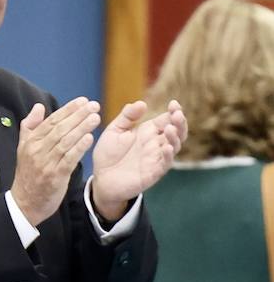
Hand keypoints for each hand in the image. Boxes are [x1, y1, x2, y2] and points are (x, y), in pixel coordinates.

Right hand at [9, 97, 99, 225]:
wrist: (24, 203)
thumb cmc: (28, 174)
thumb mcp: (23, 148)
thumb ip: (30, 127)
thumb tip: (38, 107)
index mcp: (30, 142)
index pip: (51, 121)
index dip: (68, 110)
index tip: (83, 101)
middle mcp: (37, 151)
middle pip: (59, 129)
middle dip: (78, 116)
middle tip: (93, 105)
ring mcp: (45, 164)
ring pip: (65, 142)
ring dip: (81, 128)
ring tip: (95, 118)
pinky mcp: (54, 177)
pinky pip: (68, 160)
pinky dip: (79, 148)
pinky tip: (89, 138)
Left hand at [91, 100, 184, 219]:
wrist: (101, 178)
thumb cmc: (108, 154)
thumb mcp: (114, 131)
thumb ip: (127, 117)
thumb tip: (142, 103)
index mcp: (148, 132)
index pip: (167, 119)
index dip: (174, 111)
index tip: (174, 103)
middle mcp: (156, 144)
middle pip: (176, 131)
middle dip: (180, 122)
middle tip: (177, 114)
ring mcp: (156, 158)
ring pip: (175, 146)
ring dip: (175, 137)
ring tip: (170, 128)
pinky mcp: (153, 172)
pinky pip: (165, 163)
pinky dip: (168, 155)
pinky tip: (167, 147)